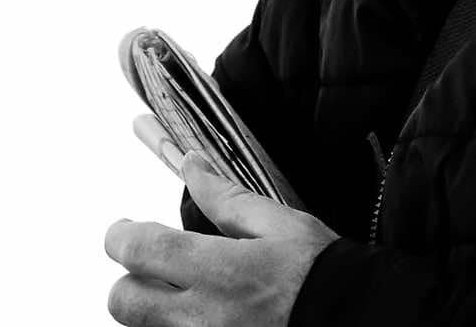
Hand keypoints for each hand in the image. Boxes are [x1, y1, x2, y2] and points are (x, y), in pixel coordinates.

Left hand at [105, 154, 338, 326]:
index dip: (120, 235)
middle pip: (123, 301)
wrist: (355, 321)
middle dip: (128, 278)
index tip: (125, 229)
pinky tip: (201, 315)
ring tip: (180, 295)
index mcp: (218, 271)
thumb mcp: (279, 224)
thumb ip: (226, 199)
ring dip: (149, 310)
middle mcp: (202, 318)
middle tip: (150, 266)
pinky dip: (174, 326)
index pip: (138, 249)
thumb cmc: (320, 274)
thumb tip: (191, 165)